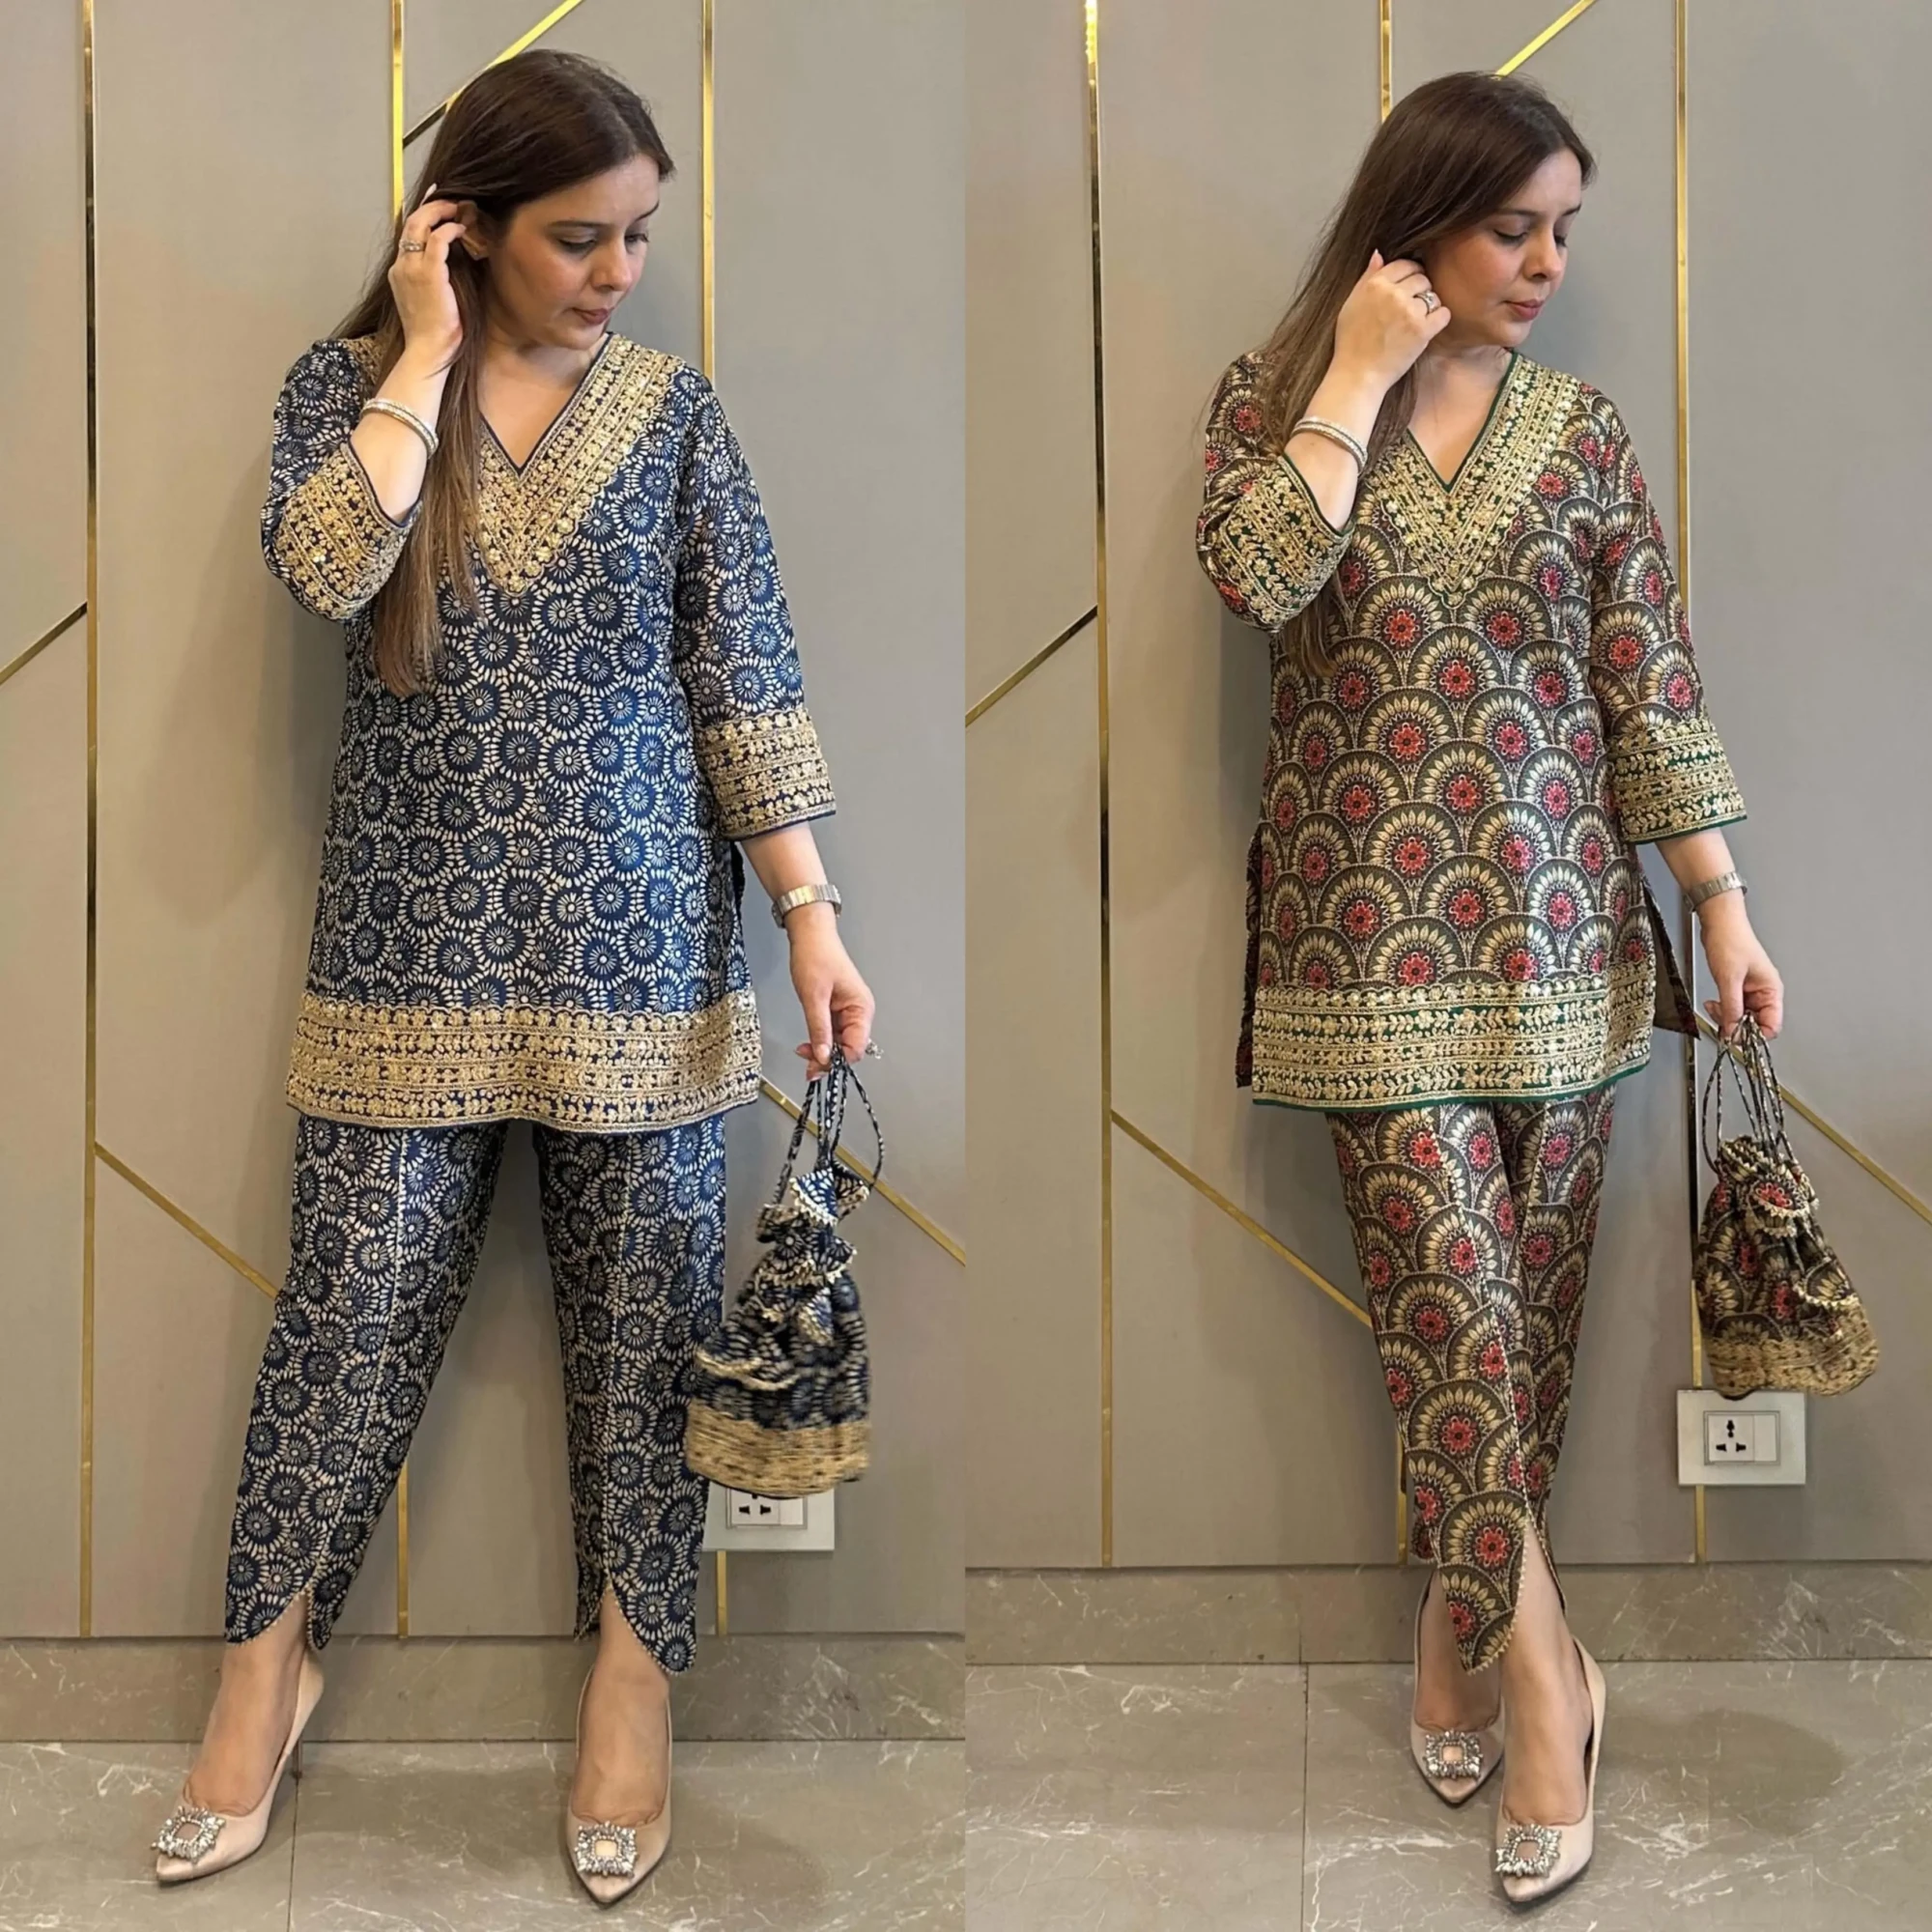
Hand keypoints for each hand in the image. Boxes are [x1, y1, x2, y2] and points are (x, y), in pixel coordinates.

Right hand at [388, 184, 467, 373]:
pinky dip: (449, 230)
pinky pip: (438, 240)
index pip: (408, 234)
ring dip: (440, 212)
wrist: (427, 351)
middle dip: (431, 206)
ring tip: (458, 209)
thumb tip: (455, 261)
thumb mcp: (431, 299)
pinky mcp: (429, 274)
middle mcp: (401, 266)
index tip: (435, 201)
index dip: (421, 214)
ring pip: (420, 224)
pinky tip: (461, 229)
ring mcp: (412, 269)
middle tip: (450, 199)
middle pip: (411, 222)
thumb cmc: (434, 333)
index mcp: (400, 272)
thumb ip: (436, 278)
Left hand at [785, 907, 875, 1078]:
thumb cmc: (816, 956)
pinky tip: (808, 1043)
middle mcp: (858, 1011)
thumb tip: (823, 1056)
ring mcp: (848, 1011)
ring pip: (838, 1042)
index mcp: (861, 1008)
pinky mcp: (836, 1009)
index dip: (837, 1059)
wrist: (809, 935)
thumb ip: (819, 1029)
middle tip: (807, 1066)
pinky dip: (820, 1040)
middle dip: (828, 1058)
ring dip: (822, 1050)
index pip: (856, 1047)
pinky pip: (831, 1032)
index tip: (817, 1066)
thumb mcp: (814, 997)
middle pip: (848, 1047)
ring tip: (804, 1052)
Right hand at [1332, 249, 1452, 390]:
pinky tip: (1429, 328)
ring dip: (1429, 306)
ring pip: (1433, 295)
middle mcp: (1392, 294)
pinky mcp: (1422, 330)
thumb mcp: (1351, 305)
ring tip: (1417, 321)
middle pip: (1422, 278)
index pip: (1404, 264)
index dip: (1409, 274)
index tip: (1409, 287)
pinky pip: (1443, 314)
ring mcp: (1409, 311)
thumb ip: (1366, 278)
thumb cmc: (1351, 343)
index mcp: (1374, 284)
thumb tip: (1379, 254)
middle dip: (1420, 290)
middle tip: (1412, 308)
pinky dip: (1439, 320)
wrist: (1357, 375)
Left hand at [1697, 896, 1783, 1039]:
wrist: (1719, 923)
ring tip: (1714, 1007)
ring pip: (1742, 1016)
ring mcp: (1750, 990)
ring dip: (1727, 1017)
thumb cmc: (1730, 941)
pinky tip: (1713, 1003)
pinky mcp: (1737, 987)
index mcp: (1771, 990)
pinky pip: (1732, 1006)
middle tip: (1721, 1021)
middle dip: (1737, 1025)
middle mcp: (1764, 992)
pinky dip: (1722, 1008)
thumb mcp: (1729, 978)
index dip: (1755, 1035)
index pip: (1772, 1025)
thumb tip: (1733, 1031)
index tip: (1736, 1036)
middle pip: (1755, 1023)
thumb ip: (1731, 1007)